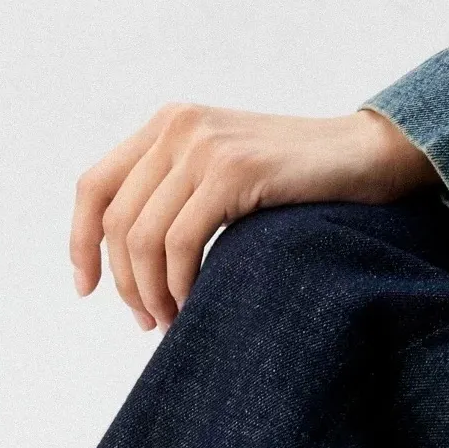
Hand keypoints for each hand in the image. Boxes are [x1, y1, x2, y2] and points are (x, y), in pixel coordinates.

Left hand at [71, 105, 436, 331]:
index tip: (87, 289)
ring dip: (152, 294)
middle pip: (115, 223)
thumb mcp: (224, 175)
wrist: (367, 156)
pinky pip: (180, 244)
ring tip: (172, 322)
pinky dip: (180, 286)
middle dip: (126, 285)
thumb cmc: (299, 182)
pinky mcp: (233, 170)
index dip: (81, 243)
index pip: (94, 187)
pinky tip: (194, 305)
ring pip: (143, 239)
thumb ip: (177, 195)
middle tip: (149, 323)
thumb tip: (126, 262)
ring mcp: (204, 144)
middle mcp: (177, 126)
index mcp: (167, 124)